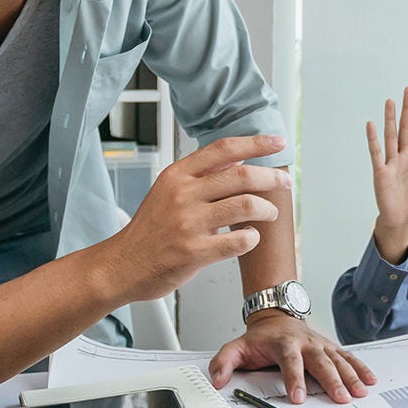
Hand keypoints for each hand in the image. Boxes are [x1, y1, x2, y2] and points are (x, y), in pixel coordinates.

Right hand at [100, 134, 290, 303]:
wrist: (122, 265)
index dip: (256, 143)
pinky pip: (238, 240)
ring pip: (246, 205)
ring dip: (267, 209)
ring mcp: (188, 223)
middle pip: (242, 176)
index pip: (223, 149)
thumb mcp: (169, 191)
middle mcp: (183, 195)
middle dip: (272, 178)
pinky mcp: (194, 251)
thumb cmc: (149, 230)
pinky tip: (249, 238)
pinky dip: (252, 238)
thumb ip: (202, 175)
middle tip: (285, 183)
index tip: (277, 142)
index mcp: (178, 175)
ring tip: (269, 214)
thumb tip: (240, 158)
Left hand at [209, 311, 376, 404]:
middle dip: (331, 380)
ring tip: (359, 392)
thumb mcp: (236, 347)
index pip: (290, 362)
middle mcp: (306, 343)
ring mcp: (320, 344)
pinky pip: (347, 357)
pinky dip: (360, 367)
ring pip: (338, 359)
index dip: (294, 379)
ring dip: (350, 375)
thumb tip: (217, 381)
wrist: (276, 316)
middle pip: (320, 362)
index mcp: (283, 344)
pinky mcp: (330, 347)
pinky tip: (370, 380)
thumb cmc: (259, 338)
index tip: (298, 397)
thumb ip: (224, 363)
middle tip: (340, 398)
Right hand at [368, 87, 407, 263]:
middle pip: (406, 127)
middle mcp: (405, 155)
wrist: (405, 220)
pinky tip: (371, 125)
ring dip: (391, 119)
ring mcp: (392, 162)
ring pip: (391, 135)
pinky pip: (376, 152)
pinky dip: (373, 139)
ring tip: (390, 101)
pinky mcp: (381, 171)